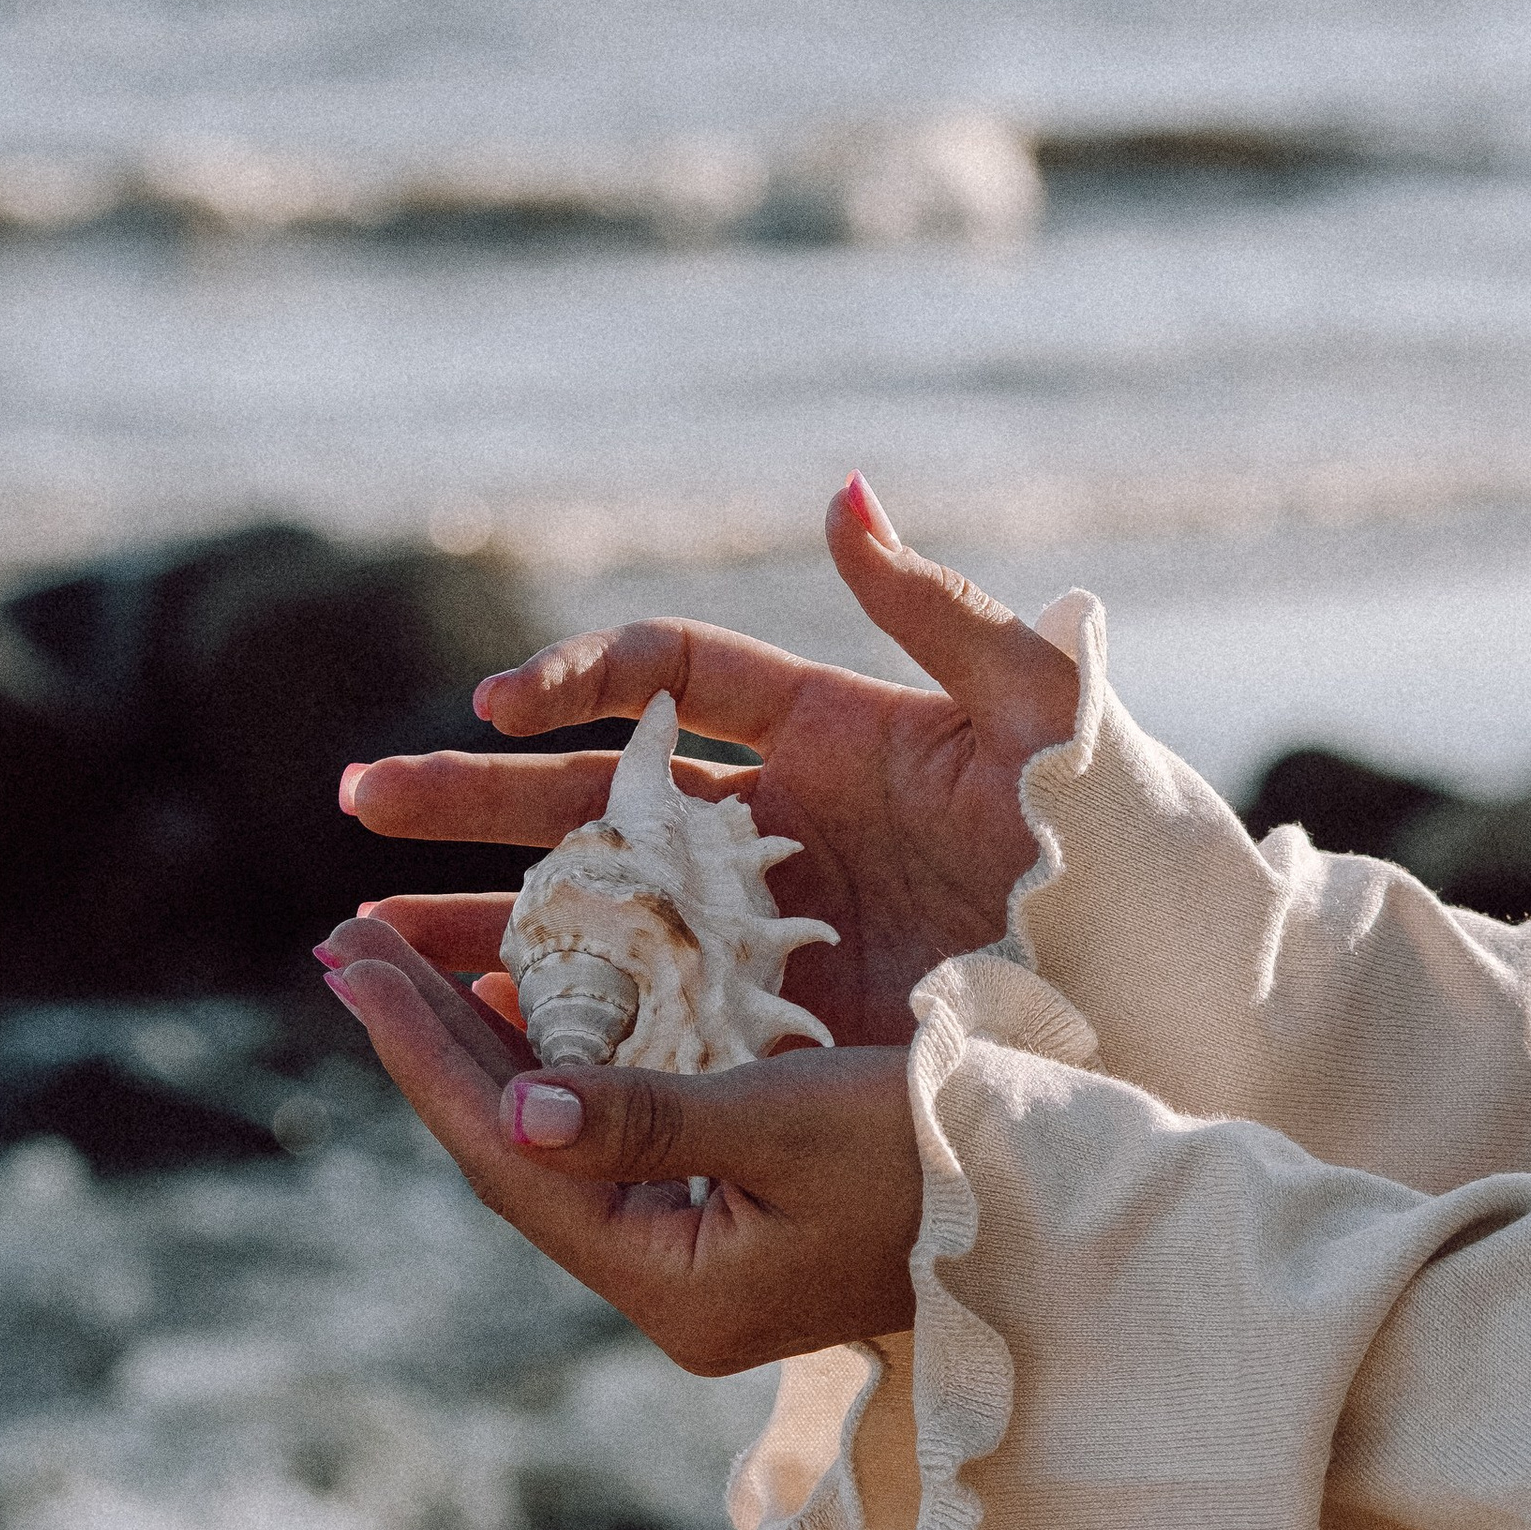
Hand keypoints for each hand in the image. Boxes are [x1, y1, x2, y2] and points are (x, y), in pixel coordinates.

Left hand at [319, 918, 920, 1369]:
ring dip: (484, 1047)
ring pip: (556, 1141)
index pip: (508, 1157)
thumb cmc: (948, 1154)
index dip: (423, 1050)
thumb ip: (650, 1115)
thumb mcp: (793, 1120)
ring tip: (402, 963)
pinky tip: (528, 996)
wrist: (1068, 1212)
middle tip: (342, 944)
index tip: (347, 955)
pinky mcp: (739, 1218)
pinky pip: (614, 1133)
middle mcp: (674, 1288)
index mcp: (675, 1286)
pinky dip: (564, 1057)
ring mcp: (705, 1258)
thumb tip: (516, 1104)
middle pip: (513, 1153)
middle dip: (430, 1042)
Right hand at [340, 476, 1078, 1045]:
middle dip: (470, 802)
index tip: (499, 714)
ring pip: (598, 913)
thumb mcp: (1041, 711)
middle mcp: (779, 829)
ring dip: (486, 916)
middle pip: (592, 799)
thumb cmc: (1119, 837)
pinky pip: (650, 1014)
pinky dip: (564, 1018)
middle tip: (359, 807)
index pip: (664, 679)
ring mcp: (772, 930)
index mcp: (826, 733)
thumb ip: (937, 608)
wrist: (1171, 989)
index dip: (573, 682)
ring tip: (369, 940)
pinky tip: (477, 1034)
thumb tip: (841, 495)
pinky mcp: (782, 1024)